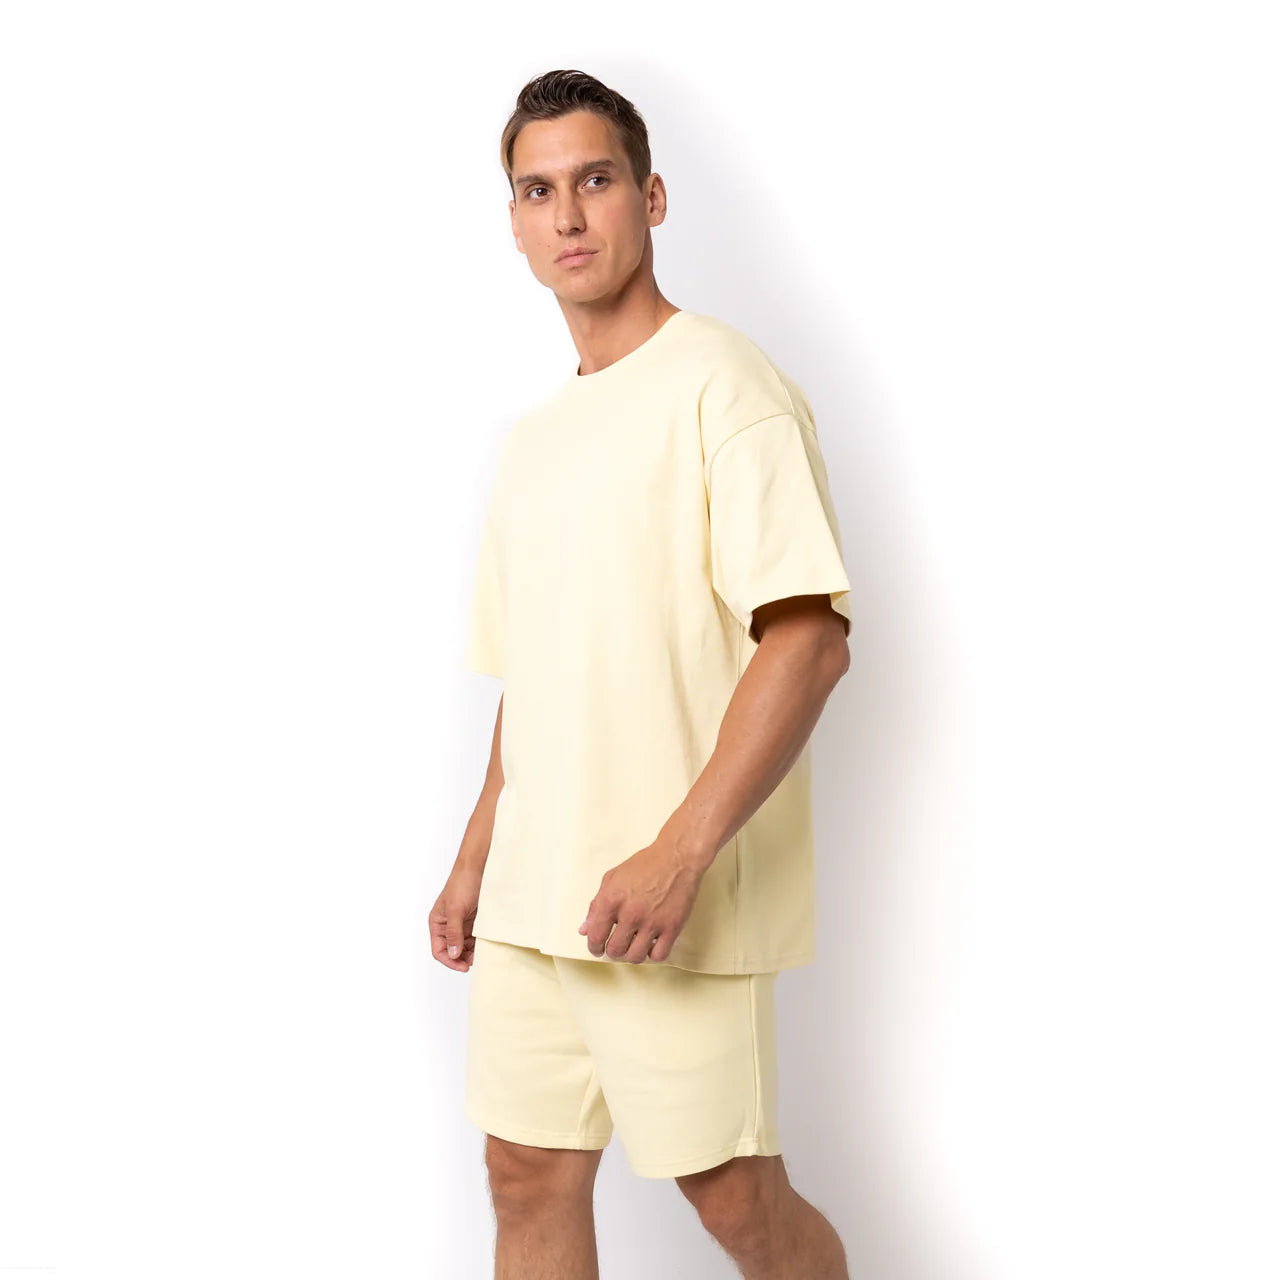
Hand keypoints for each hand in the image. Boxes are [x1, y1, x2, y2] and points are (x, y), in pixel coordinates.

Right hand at [430, 859, 483, 972]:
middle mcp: (447, 925)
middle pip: (452, 950)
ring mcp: (461, 923)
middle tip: (476, 961)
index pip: (439, 950)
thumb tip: (453, 954)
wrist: (479, 867)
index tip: (464, 967)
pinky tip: (486, 944)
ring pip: (464, 946)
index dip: (450, 961)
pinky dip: (479, 943)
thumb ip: (453, 933)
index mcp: (437, 923)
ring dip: (472, 952)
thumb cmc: (463, 884)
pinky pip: (474, 938)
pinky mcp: (473, 920)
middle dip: (462, 958)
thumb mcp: (456, 910)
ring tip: (482, 953)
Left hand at [578, 839, 704, 963]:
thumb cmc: (645, 864)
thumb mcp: (613, 877)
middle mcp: (630, 913)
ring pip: (635, 956)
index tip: (597, 948)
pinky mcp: (672, 927)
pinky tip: (653, 943)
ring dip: (632, 953)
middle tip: (618, 944)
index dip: (594, 947)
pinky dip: (653, 953)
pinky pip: (658, 955)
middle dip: (614, 950)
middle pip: (615, 950)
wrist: (677, 857)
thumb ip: (596, 904)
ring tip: (635, 944)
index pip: (595, 936)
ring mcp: (652, 922)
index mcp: (611, 900)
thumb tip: (585, 929)